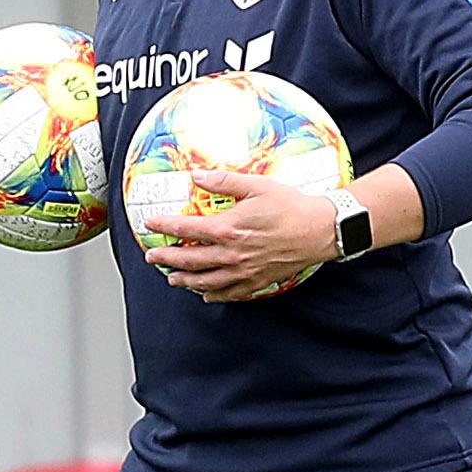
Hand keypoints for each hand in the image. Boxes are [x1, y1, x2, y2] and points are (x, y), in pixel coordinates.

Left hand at [144, 171, 333, 301]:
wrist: (320, 230)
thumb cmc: (290, 206)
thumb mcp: (257, 186)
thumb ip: (224, 181)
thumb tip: (196, 175)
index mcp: (228, 228)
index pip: (186, 229)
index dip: (165, 227)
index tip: (151, 225)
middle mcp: (232, 254)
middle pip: (190, 260)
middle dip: (167, 259)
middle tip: (152, 257)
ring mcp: (244, 271)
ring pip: (205, 282)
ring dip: (185, 281)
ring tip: (173, 279)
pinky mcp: (257, 282)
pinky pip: (229, 294)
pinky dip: (213, 295)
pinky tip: (205, 295)